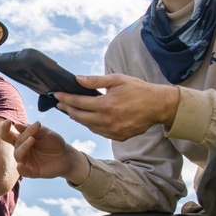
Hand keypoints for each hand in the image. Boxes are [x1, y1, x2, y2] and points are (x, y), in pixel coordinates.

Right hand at [0, 119, 87, 182]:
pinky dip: (21, 169)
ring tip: (32, 139)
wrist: (66, 155)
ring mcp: (25, 161)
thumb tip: (16, 125)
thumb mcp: (45, 132)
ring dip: (23, 147)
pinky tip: (20, 165)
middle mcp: (21, 150)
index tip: (8, 121)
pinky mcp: (31, 171)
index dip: (5, 129)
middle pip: (15, 142)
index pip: (8, 135)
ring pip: (18, 154)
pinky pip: (23, 171)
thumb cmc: (54, 143)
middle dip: (21, 136)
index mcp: (22, 140)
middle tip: (26, 130)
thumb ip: (32, 129)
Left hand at [53, 73, 179, 141]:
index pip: (78, 102)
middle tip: (60, 103)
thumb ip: (95, 81)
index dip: (65, 98)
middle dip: (68, 109)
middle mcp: (107, 120)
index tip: (56, 95)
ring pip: (88, 126)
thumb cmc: (138, 89)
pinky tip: (88, 118)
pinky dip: (91, 125)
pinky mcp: (119, 137)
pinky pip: (99, 131)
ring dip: (78, 118)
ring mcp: (113, 131)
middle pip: (79, 117)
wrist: (159, 106)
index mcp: (106, 105)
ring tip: (72, 110)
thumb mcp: (117, 80)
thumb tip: (77, 79)